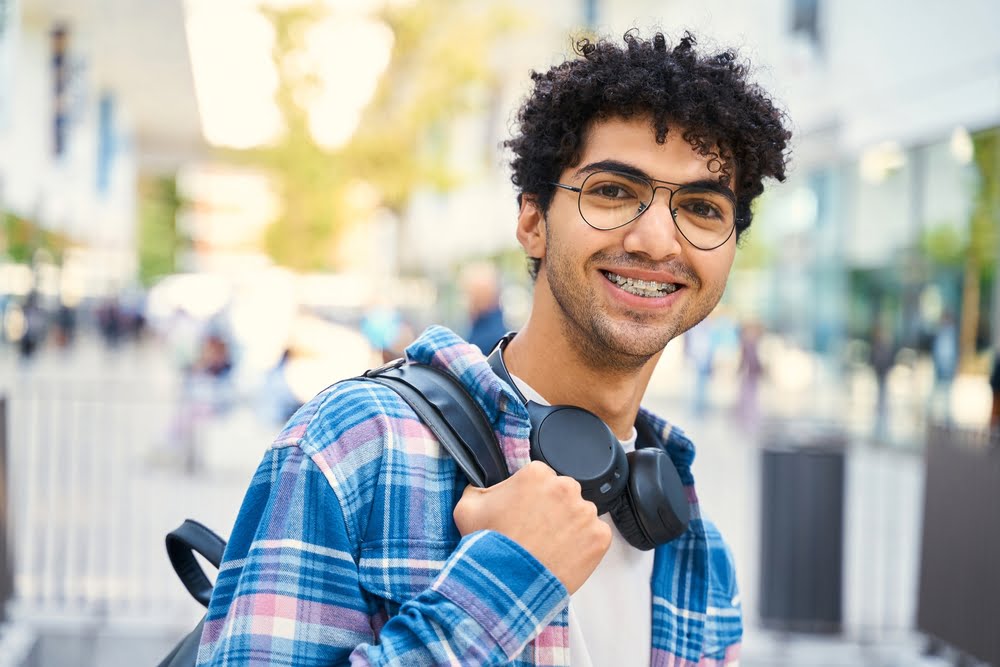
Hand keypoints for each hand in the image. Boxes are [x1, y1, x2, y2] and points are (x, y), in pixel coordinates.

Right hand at [453, 461, 611, 593]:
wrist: (507, 585)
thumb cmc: (489, 546)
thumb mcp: (467, 507)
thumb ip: (478, 487)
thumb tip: (481, 482)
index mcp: (536, 474)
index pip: (540, 478)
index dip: (531, 497)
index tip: (525, 512)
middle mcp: (565, 487)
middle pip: (563, 493)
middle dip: (552, 508)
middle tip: (537, 531)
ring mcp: (585, 513)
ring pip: (580, 514)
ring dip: (569, 526)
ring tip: (549, 547)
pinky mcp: (599, 537)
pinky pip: (595, 536)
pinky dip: (584, 545)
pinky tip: (564, 556)